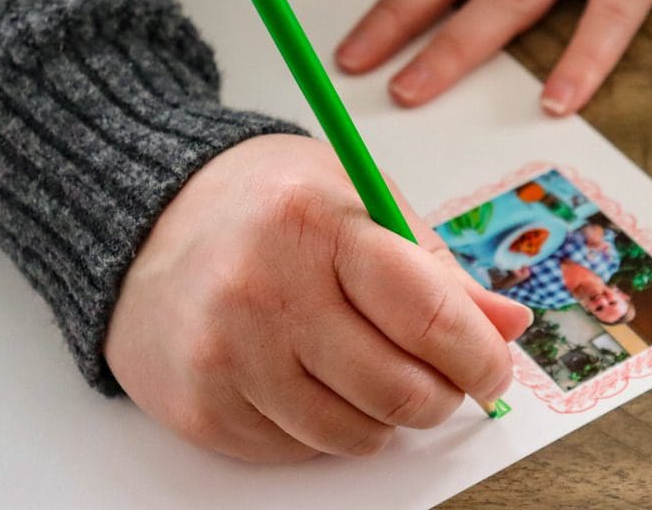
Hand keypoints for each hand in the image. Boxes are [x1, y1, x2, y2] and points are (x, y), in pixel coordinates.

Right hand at [104, 134, 532, 461]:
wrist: (144, 224)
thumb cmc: (267, 204)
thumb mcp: (357, 199)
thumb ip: (433, 264)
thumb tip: (507, 326)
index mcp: (317, 223)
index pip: (426, 312)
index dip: (478, 355)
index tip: (493, 368)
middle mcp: (265, 290)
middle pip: (397, 389)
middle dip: (440, 395)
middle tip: (439, 378)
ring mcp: (227, 355)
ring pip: (354, 434)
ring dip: (384, 417)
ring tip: (371, 373)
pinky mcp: (202, 407)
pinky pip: (300, 451)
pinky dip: (326, 428)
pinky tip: (312, 382)